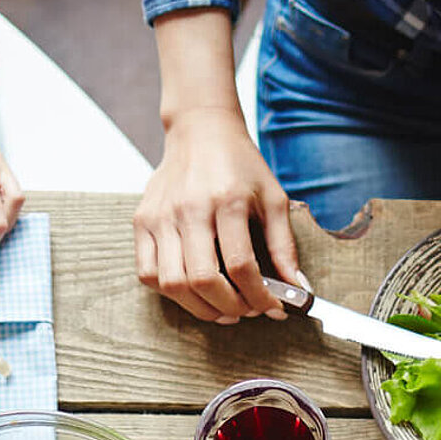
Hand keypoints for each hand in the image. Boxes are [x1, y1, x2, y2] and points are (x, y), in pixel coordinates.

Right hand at [133, 105, 299, 323]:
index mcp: (226, 200)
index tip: (273, 308)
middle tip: (247, 310)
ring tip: (223, 308)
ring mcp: (160, 216)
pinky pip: (148, 273)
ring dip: (201, 308)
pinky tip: (194, 291)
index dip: (260, 296)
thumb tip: (298, 291)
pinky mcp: (142, 221)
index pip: (240, 265)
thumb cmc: (240, 165)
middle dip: (231, 307)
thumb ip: (284, 247)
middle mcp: (189, 208)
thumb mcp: (273, 199)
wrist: (200, 130)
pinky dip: (171, 293)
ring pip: (173, 283)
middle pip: (203, 280)